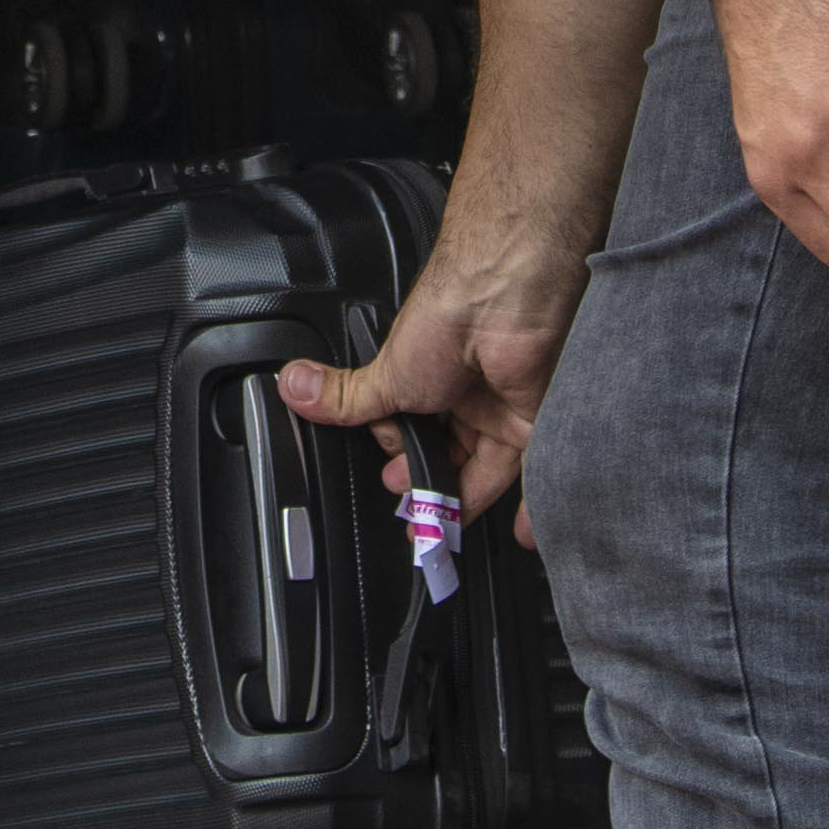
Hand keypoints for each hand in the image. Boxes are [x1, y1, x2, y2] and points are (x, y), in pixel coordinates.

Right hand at [280, 229, 581, 520]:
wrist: (502, 299)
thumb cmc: (445, 317)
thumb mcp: (386, 374)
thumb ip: (346, 397)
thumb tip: (293, 388)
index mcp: (425, 380)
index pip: (411, 433)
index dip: (401, 460)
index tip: (392, 483)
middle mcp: (464, 394)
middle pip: (451, 456)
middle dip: (434, 487)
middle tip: (419, 512)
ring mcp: (501, 406)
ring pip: (488, 467)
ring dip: (470, 501)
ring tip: (449, 528)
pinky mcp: (536, 417)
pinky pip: (534, 467)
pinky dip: (531, 502)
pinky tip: (523, 530)